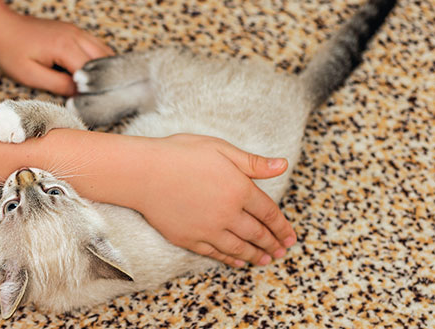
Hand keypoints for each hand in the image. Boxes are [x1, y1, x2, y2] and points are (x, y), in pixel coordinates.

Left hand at [0, 10, 113, 94]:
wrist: (0, 26)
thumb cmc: (10, 50)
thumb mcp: (31, 76)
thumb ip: (59, 86)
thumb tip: (80, 96)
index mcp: (64, 46)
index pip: (92, 73)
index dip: (96, 91)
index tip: (95, 107)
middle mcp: (75, 35)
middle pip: (106, 61)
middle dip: (107, 81)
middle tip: (104, 101)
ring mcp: (76, 31)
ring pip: (105, 52)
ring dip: (105, 71)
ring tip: (101, 90)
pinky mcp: (74, 32)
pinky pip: (96, 47)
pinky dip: (100, 61)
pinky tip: (93, 76)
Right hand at [136, 134, 296, 266]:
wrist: (143, 173)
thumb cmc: (180, 154)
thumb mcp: (220, 149)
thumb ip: (253, 163)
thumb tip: (283, 165)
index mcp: (239, 189)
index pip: (268, 213)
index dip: (282, 227)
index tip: (291, 237)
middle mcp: (228, 213)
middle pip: (257, 234)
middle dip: (273, 244)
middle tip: (282, 251)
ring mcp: (208, 229)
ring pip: (239, 247)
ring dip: (256, 256)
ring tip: (266, 260)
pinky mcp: (190, 238)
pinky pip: (216, 253)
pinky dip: (231, 259)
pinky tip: (238, 261)